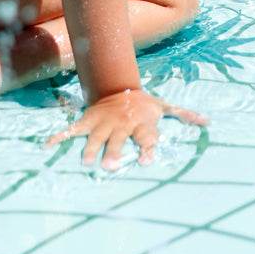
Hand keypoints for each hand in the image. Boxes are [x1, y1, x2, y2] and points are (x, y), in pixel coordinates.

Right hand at [46, 88, 207, 169]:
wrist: (118, 86)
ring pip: (95, 137)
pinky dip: (58, 137)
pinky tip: (46, 146)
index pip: (146, 136)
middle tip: (109, 167)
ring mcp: (103, 123)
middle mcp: (122, 124)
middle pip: (118, 140)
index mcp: (141, 123)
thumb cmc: (144, 104)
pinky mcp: (88, 121)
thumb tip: (208, 121)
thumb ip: (183, 115)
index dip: (147, 147)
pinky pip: (72, 130)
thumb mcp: (163, 107)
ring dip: (91, 148)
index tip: (146, 159)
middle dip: (114, 152)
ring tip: (87, 162)